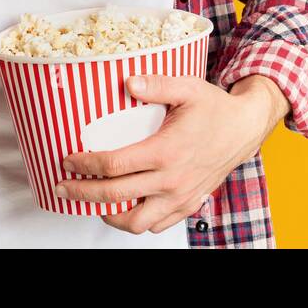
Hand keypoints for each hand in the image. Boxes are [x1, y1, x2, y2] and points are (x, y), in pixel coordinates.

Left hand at [54, 73, 286, 234]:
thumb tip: (128, 82)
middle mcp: (171, 180)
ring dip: (109, 215)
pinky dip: (137, 221)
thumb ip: (156, 84)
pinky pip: (158, 225)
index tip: (68, 160)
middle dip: (82, 193)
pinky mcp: (188, 204)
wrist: (245, 129)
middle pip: (116, 196)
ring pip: (137, 222)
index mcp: (165, 151)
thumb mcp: (187, 88)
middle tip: (62, 186)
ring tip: (92, 201)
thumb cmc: (215, 108)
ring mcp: (180, 197)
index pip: (114, 165)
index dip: (85, 165)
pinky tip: (125, 206)